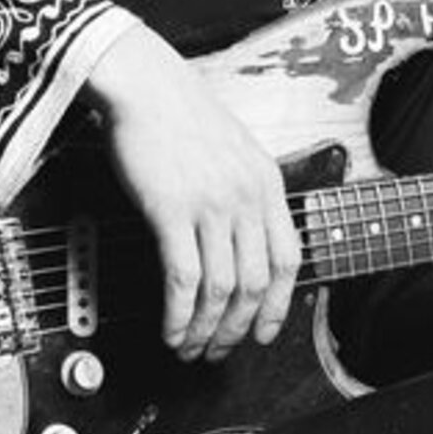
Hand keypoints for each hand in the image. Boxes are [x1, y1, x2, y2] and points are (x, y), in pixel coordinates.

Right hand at [84, 22, 299, 360]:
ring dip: (205, 329)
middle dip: (238, 327)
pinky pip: (183, 278)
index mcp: (267, 182)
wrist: (143, 82)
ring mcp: (211, 203)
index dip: (280, 304)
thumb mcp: (234, 149)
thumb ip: (246, 191)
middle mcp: (246, 196)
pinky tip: (171, 330)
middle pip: (257, 282)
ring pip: (221, 288)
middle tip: (219, 351)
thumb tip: (245, 241)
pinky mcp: (171, 209)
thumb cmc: (179, 113)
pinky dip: (179, 314)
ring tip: (190, 348)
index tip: (264, 332)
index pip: (289, 258)